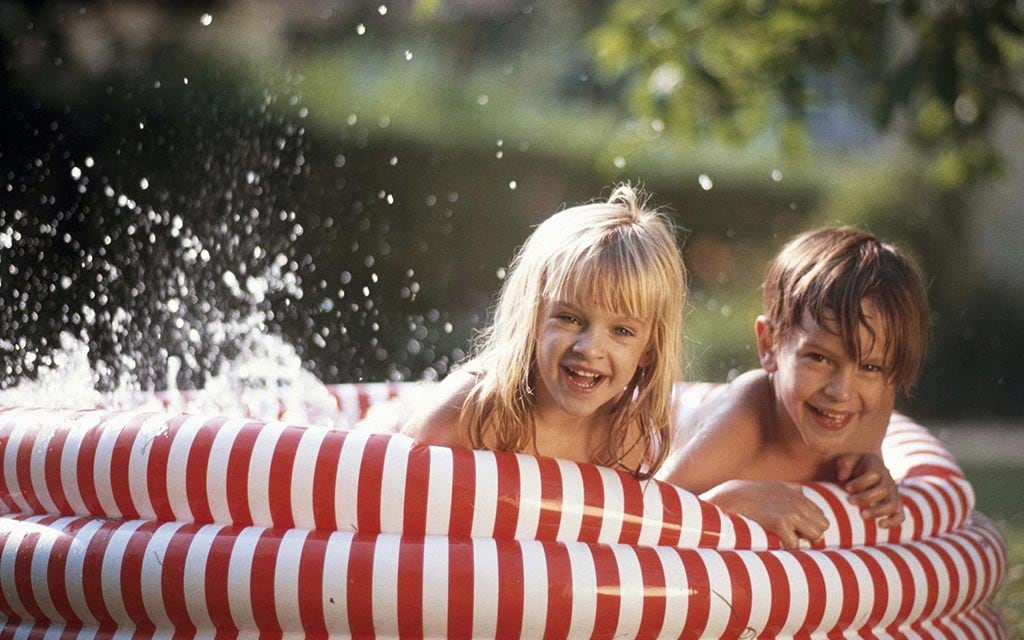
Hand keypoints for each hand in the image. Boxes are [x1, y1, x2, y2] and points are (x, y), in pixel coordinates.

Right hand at [702, 480, 828, 548]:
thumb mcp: (773, 485)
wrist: (730, 496)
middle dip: (809, 533)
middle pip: (822, 526)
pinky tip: (775, 540)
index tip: (795, 529)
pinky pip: (795, 544)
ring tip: (785, 538)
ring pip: (815, 535)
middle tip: (792, 535)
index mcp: (798, 493)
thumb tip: (802, 493)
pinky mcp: (780, 522)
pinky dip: (786, 546)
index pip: (821, 516)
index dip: (809, 525)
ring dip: (802, 539)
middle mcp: (798, 501)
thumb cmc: (748, 495)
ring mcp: (791, 511)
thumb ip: (791, 489)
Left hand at [835, 453, 904, 527]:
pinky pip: (900, 515)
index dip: (860, 482)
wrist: (869, 469)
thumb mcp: (849, 459)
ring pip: (891, 504)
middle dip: (865, 497)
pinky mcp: (895, 505)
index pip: (873, 475)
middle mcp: (888, 481)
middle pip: (882, 490)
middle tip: (850, 501)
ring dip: (877, 511)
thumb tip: (843, 477)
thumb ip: (845, 464)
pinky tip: (880, 525)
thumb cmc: (855, 466)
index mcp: (877, 468)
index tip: (847, 487)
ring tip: (862, 515)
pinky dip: (893, 521)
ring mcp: (893, 494)